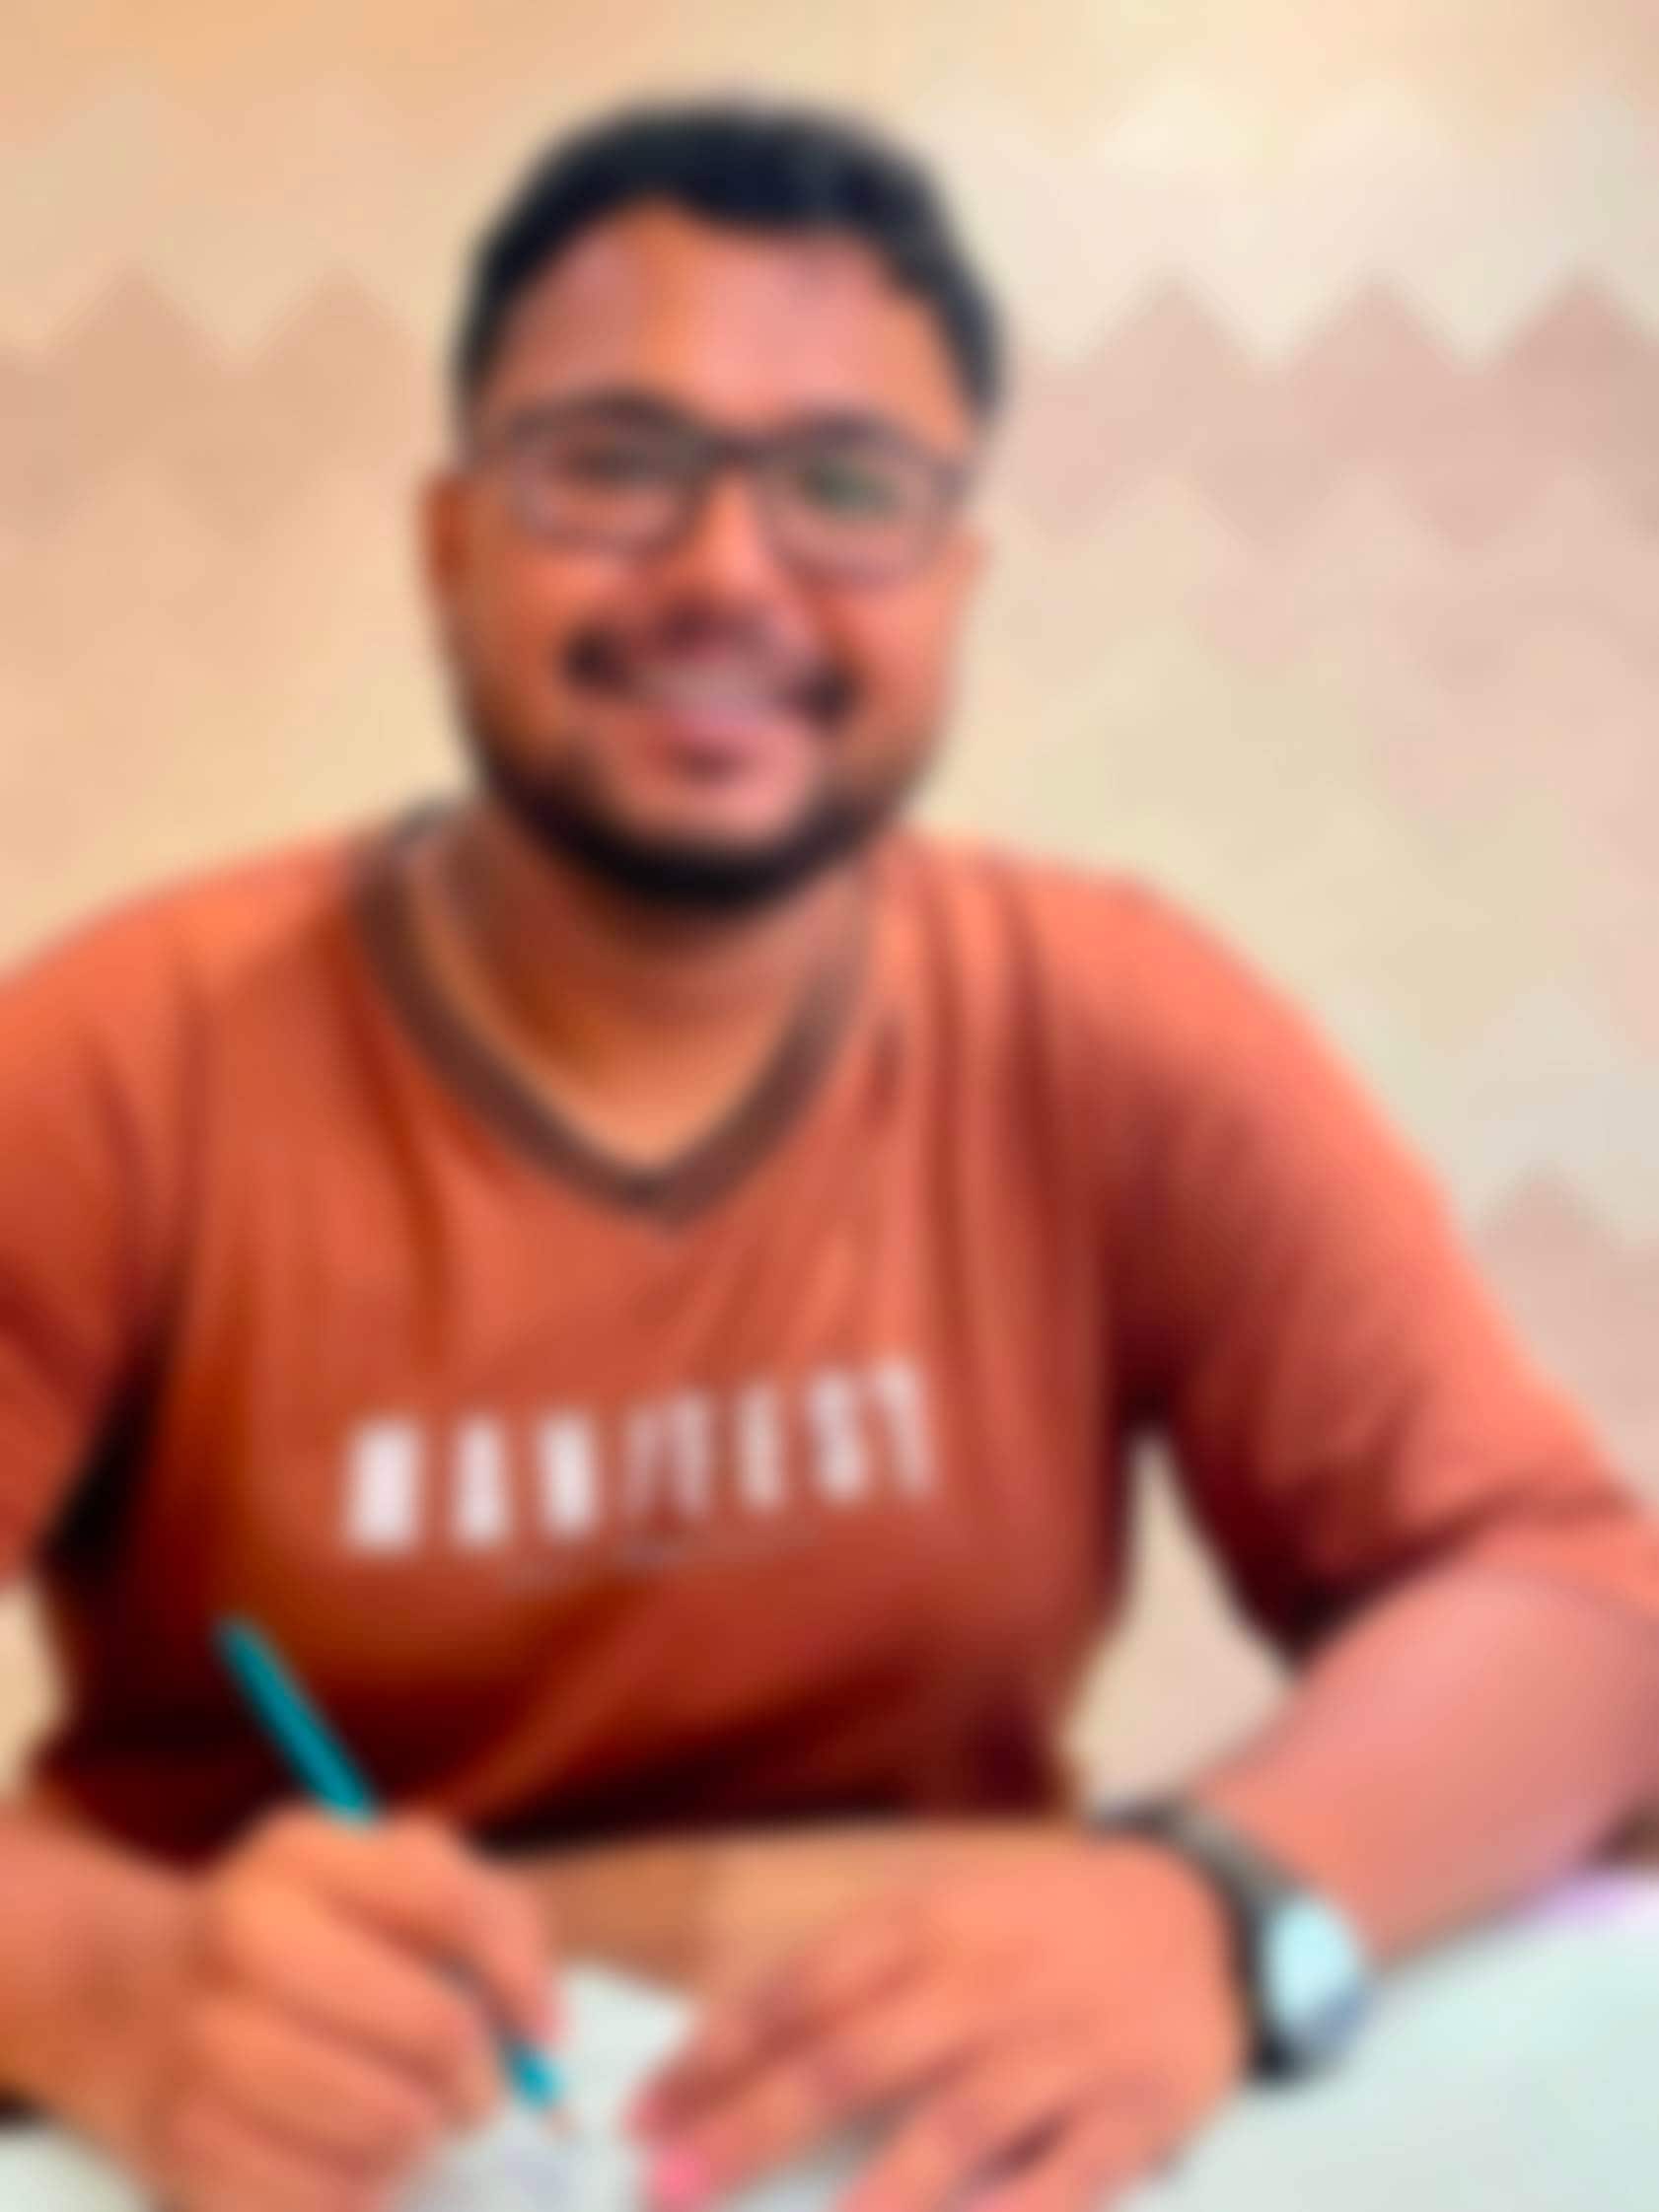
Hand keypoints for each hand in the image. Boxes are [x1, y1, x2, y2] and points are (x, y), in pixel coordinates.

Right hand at [109, 1808, 557, 2211]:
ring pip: (388, 2123)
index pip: (450, 1904)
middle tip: (471, 2089)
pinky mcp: (180, 2146)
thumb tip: (541, 2030)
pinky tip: (350, 2160)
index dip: (517, 1977)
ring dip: (421, 2134)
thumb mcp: (398, 1880)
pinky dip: (362, 2192)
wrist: (136, 1999)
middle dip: (479, 2073)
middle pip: (432, 2024)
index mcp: (301, 1852)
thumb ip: (494, 1921)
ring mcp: (200, 2042)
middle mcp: (240, 1932)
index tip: (539, 2030)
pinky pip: (326, 2200)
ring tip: (405, 2118)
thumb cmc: (316, 1938)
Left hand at [630, 1836, 1246, 2211]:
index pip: (802, 1985)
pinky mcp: (1133, 2114)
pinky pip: (1063, 2180)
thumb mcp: (947, 1913)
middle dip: (754, 2127)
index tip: (643, 2115)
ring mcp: (1062, 2050)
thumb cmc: (1041, 1926)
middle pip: (856, 2056)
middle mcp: (986, 1982)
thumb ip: (852, 1975)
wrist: (1199, 1910)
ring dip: (871, 2196)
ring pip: (954, 2123)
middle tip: (671, 2187)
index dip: (718, 2050)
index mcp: (929, 1924)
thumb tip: (726, 2053)